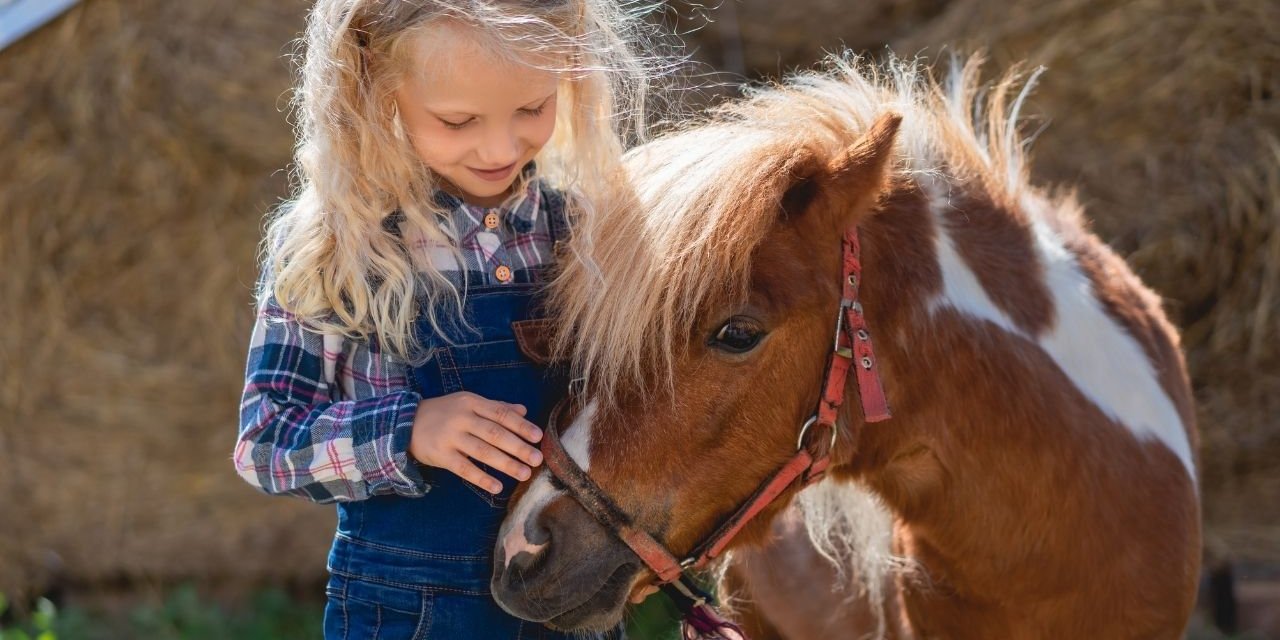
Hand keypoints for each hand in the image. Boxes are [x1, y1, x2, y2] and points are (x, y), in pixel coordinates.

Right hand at [409, 392, 543, 493]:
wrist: (405, 423)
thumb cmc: (444, 412)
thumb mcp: (468, 403)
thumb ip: (496, 407)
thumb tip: (524, 411)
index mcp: (472, 403)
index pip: (501, 414)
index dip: (521, 426)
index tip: (538, 437)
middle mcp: (462, 418)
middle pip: (494, 434)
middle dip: (518, 447)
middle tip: (537, 459)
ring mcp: (450, 437)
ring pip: (482, 452)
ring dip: (506, 464)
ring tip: (525, 473)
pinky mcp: (441, 455)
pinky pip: (464, 469)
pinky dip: (481, 478)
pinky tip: (498, 487)